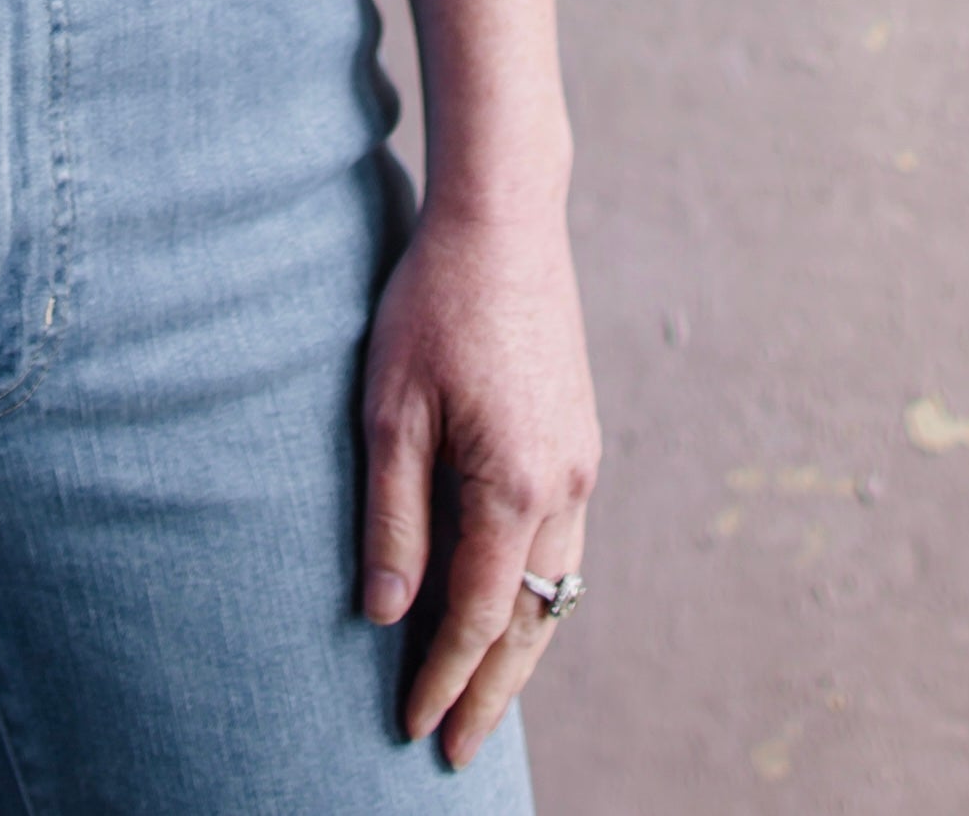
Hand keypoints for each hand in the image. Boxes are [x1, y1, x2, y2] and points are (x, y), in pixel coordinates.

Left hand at [359, 195, 600, 768]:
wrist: (504, 217)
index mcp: (516, 487)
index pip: (476, 617)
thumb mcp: (390, 411)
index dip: (443, 681)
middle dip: (493, 691)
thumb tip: (387, 617)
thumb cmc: (434, 305)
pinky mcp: (579, 435)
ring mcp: (581, 461)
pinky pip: (564, 543)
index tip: (414, 731)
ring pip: (558, 588)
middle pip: (532, 622)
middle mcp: (564, 486)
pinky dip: (537, 592)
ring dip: (521, 647)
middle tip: (458, 751)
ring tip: (483, 696)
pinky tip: (508, 603)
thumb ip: (393, 519)